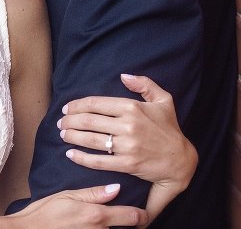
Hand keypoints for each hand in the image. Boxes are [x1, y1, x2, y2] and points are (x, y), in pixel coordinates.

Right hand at [5, 184, 147, 228]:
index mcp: (96, 216)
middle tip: (134, 219)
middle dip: (131, 225)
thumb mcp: (68, 196)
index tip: (145, 214)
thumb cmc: (44, 213)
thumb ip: (94, 194)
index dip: (142, 216)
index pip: (131, 217)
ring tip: (118, 224)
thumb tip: (117, 188)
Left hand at [58, 74, 197, 193]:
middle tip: (61, 122)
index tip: (67, 108)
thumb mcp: (163, 100)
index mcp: (133, 107)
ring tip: (63, 134)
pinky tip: (71, 153)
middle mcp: (128, 125)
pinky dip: (81, 157)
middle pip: (89, 120)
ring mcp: (127, 146)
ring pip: (91, 139)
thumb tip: (124, 76)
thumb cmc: (169, 129)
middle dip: (70, 121)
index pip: (96, 103)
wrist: (180, 160)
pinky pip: (98, 161)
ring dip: (72, 136)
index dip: (77, 105)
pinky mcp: (126, 164)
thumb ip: (144, 84)